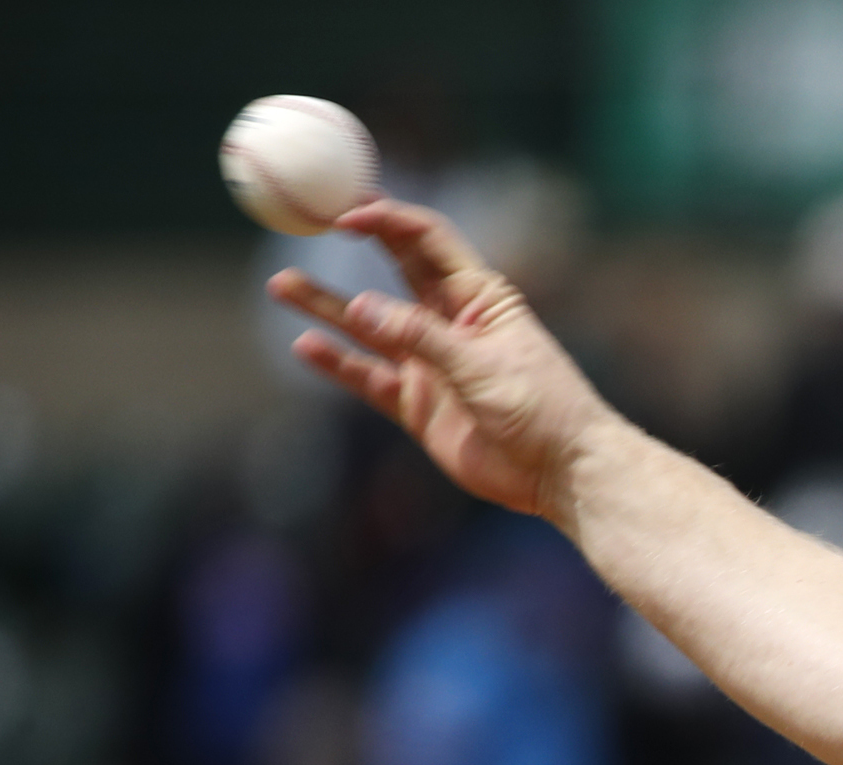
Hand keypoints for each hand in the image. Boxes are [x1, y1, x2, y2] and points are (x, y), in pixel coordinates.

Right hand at [269, 200, 621, 521]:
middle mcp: (452, 323)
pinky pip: (370, 377)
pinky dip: (338, 363)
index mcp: (481, 297)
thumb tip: (360, 308)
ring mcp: (432, 363)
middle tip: (306, 217)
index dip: (386, 220)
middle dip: (355, 241)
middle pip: (394, 269)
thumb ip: (422, 338)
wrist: (562, 473)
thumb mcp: (482, 367)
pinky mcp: (420, 405)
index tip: (345, 212)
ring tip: (281, 285)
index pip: (426, 242)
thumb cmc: (543, 410)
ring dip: (328, 305)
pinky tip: (305, 346)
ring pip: (370, 325)